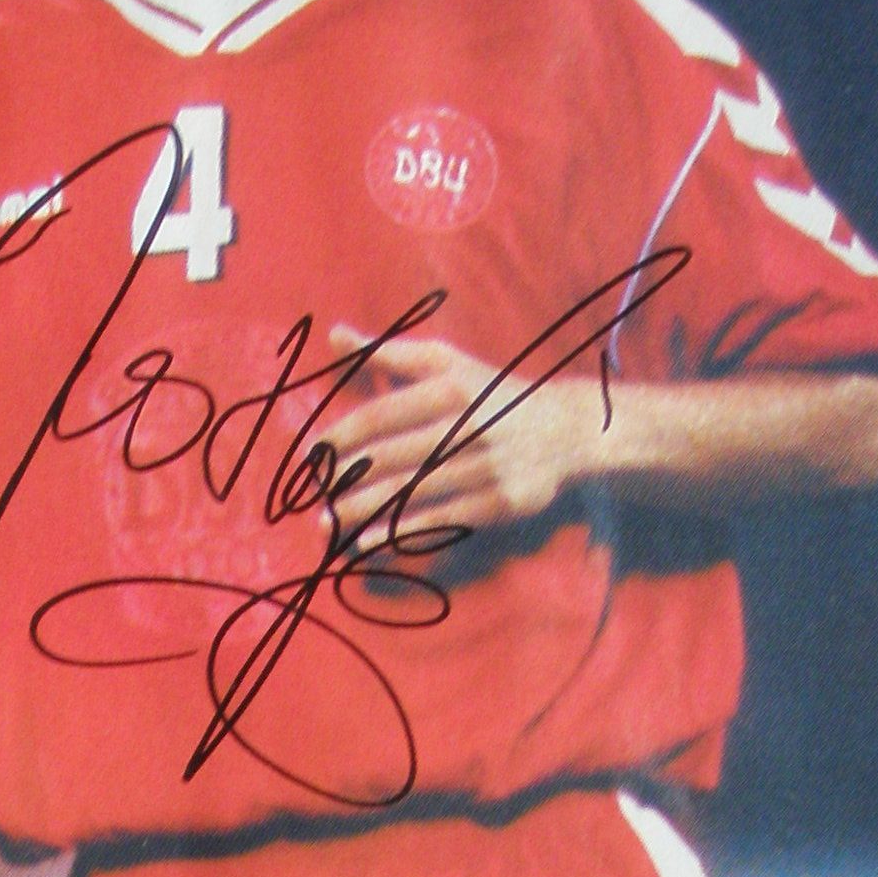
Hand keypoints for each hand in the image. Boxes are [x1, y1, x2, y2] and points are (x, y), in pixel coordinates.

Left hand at [325, 329, 600, 551]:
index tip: (311, 454)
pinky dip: (403, 531)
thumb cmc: (493, 392)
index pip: (382, 415)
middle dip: (345, 478)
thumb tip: (334, 335)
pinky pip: (442, 519)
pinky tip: (368, 541)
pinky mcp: (499, 501)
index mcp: (448, 387)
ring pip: (412, 491)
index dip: (342, 435)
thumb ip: (387, 352)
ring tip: (326, 521)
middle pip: (392, 456)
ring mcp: (484, 467)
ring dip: (364, 509)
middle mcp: (465, 426)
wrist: (567, 429)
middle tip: (309, 494)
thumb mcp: (446, 362)